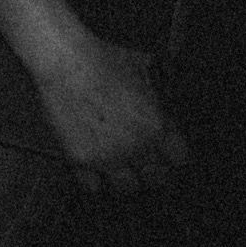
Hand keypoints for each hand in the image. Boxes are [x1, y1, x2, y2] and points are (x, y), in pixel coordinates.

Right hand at [33, 34, 186, 192]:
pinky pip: (93, 186)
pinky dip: (94, 180)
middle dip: (154, 171)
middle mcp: (136, 147)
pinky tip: (94, 170)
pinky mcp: (81, 159)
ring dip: (125, 178)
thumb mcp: (142, 69)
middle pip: (157, 179)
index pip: (180, 158)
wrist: (65, 62)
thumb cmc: (102, 58)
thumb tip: (161, 97)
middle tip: (146, 164)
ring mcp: (108, 156)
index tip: (168, 153)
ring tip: (120, 169)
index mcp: (156, 126)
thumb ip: (155, 93)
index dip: (174, 155)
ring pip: (127, 188)